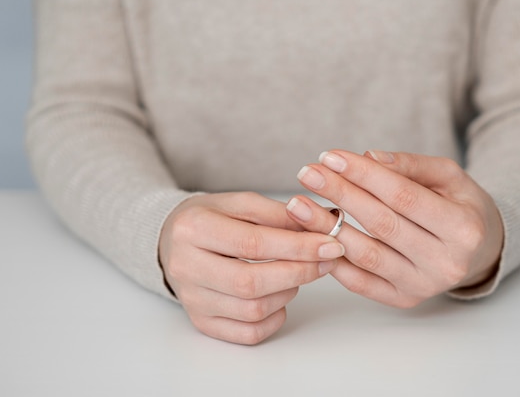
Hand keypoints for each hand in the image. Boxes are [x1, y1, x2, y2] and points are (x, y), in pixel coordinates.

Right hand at [159, 192, 343, 343]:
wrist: (171, 240)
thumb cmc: (211, 218)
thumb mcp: (240, 203)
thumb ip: (277, 214)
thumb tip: (319, 227)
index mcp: (193, 229)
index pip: (253, 243)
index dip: (297, 247)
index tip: (330, 244)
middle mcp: (186, 267)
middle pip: (251, 282)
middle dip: (298, 272)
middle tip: (326, 260)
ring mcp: (192, 299)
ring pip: (252, 310)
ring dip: (288, 292)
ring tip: (297, 272)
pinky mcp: (201, 321)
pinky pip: (247, 333)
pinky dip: (274, 318)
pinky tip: (280, 297)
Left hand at [287, 150, 503, 307]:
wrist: (480, 251)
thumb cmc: (461, 207)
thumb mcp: (450, 177)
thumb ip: (410, 165)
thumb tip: (369, 157)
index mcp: (463, 228)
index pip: (403, 196)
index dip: (364, 175)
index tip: (331, 156)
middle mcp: (445, 262)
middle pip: (381, 224)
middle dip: (340, 195)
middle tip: (308, 173)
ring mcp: (423, 286)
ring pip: (366, 255)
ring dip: (327, 228)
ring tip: (298, 204)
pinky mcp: (404, 299)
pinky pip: (361, 282)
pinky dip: (334, 259)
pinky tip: (312, 236)